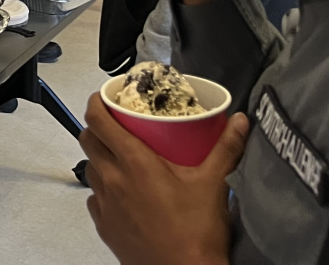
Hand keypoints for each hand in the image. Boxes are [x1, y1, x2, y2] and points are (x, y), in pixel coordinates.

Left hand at [80, 93, 245, 264]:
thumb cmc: (197, 231)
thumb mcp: (213, 184)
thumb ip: (225, 148)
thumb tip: (240, 120)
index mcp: (133, 162)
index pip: (97, 120)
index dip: (96, 103)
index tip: (105, 97)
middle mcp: (111, 178)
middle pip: (87, 140)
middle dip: (97, 128)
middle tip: (116, 126)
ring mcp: (104, 203)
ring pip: (90, 169)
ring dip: (100, 159)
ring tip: (122, 159)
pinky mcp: (103, 226)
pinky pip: (95, 198)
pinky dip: (104, 190)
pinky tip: (123, 194)